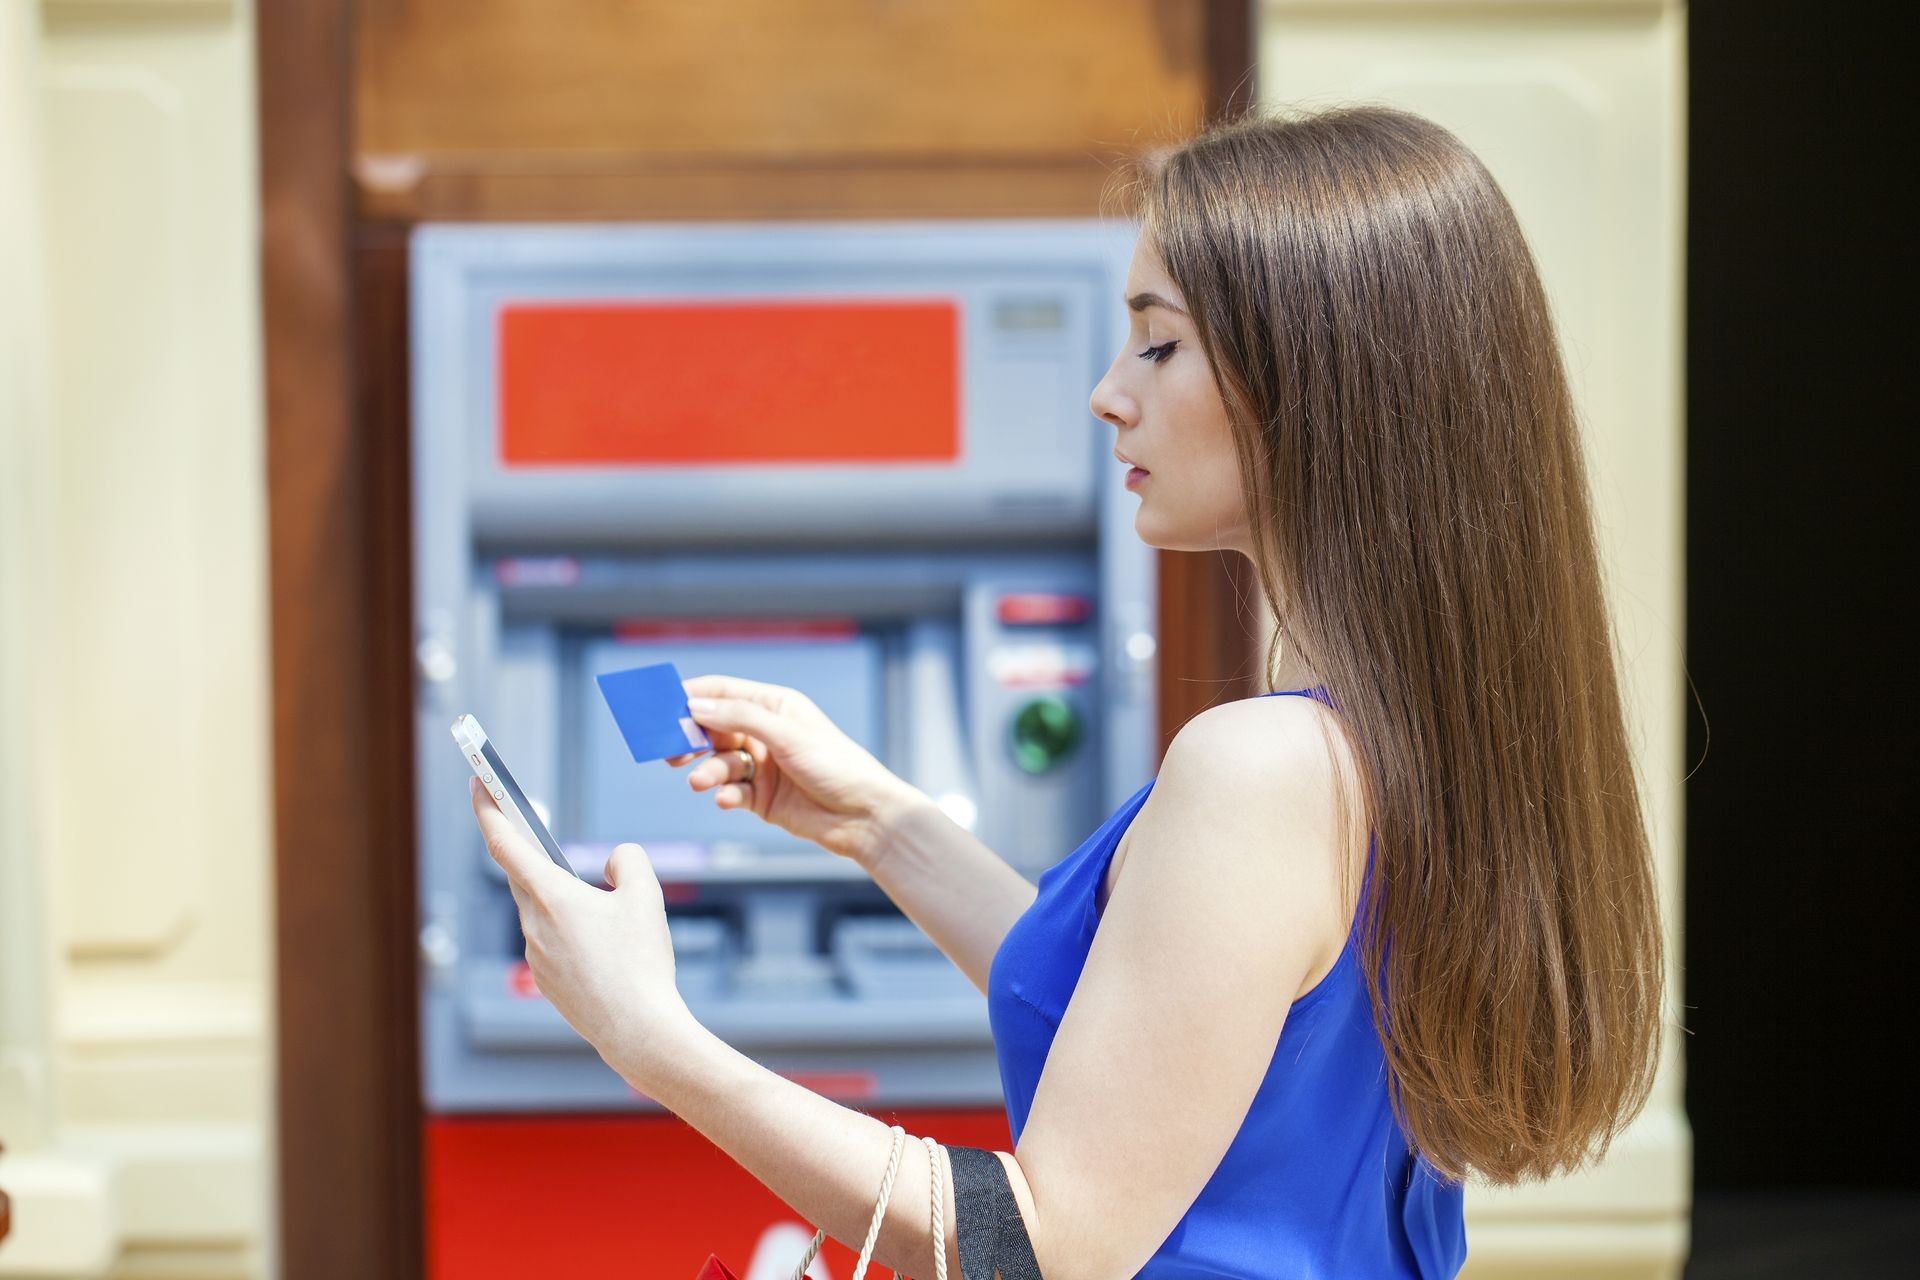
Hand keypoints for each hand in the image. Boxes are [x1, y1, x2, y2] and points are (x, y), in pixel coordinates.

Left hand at [467, 776, 696, 1078]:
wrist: (637, 1030)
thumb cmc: (641, 962)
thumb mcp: (646, 897)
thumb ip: (629, 861)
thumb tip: (613, 862)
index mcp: (552, 897)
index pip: (506, 842)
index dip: (489, 808)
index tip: (478, 781)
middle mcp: (533, 924)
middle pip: (525, 875)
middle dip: (534, 854)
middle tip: (538, 832)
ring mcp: (535, 955)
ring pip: (542, 910)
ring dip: (565, 900)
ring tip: (609, 917)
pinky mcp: (545, 980)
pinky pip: (552, 941)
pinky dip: (573, 933)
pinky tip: (605, 949)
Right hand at [664, 674, 925, 868]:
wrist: (864, 816)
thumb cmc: (836, 765)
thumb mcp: (787, 735)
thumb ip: (740, 718)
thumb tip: (695, 706)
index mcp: (774, 705)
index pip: (721, 692)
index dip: (689, 696)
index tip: (659, 707)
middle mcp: (765, 732)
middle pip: (712, 728)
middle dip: (689, 738)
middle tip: (669, 751)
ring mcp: (762, 766)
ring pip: (718, 762)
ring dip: (706, 771)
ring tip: (699, 782)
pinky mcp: (760, 798)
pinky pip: (730, 791)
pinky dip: (725, 795)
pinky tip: (726, 800)